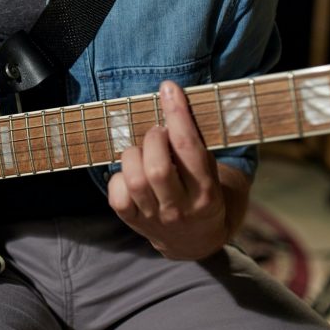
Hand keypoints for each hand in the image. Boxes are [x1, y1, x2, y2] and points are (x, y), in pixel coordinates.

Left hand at [108, 79, 227, 259]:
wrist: (196, 240)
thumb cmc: (203, 192)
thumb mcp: (212, 171)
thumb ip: (195, 144)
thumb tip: (172, 100)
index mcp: (206, 191)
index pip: (188, 148)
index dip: (177, 114)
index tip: (169, 89)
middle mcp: (181, 208)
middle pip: (157, 168)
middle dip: (153, 139)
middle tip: (157, 132)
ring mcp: (156, 218)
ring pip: (134, 180)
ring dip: (133, 154)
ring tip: (143, 150)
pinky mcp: (134, 222)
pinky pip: (117, 196)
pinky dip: (119, 177)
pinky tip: (131, 173)